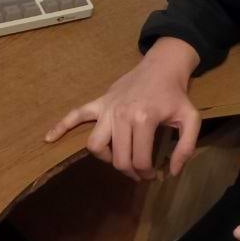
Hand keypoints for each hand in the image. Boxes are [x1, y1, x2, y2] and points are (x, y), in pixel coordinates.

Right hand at [44, 37, 201, 180]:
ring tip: (119, 159)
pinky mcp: (99, 102)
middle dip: (130, 171)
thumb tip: (172, 172)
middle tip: (141, 173)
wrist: (161, 66)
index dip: (147, 173)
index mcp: (144, 119)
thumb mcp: (191, 119)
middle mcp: (121, 114)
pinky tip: (49, 138)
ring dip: (106, 158)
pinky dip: (61, 126)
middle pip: (118, 158)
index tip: (155, 174)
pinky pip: (76, 114)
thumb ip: (186, 147)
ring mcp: (107, 108)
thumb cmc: (175, 95)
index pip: (138, 160)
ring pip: (96, 144)